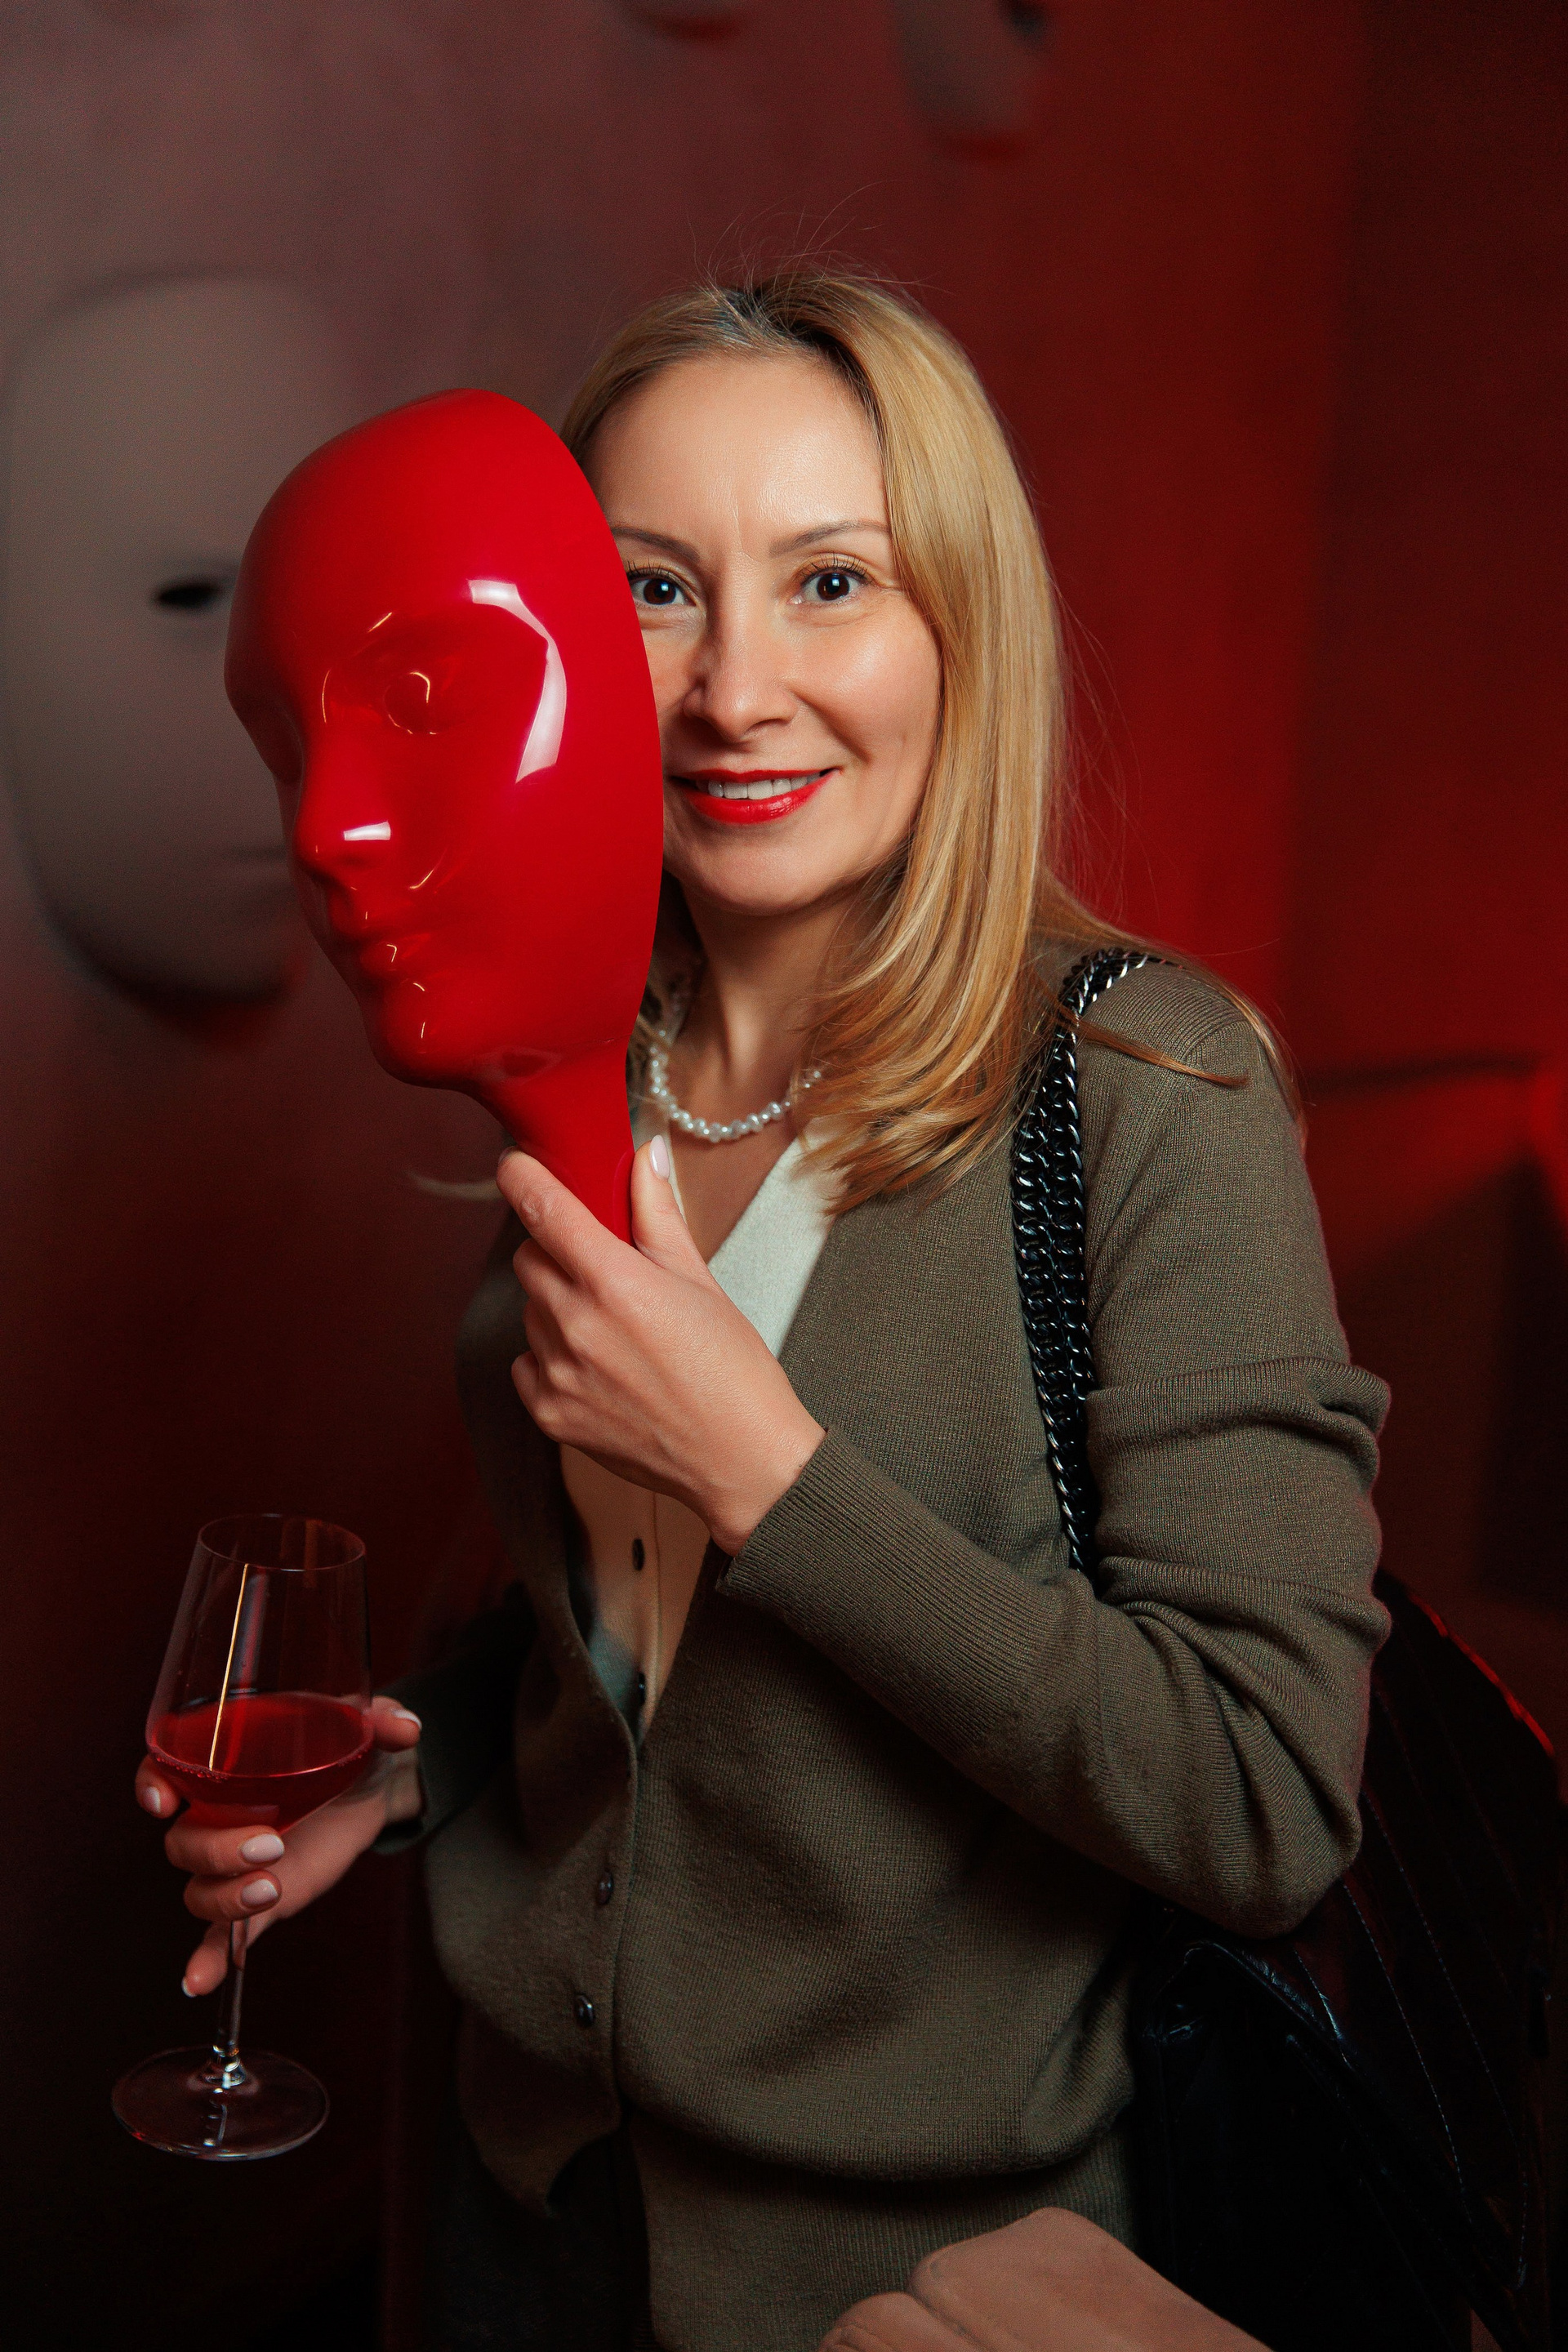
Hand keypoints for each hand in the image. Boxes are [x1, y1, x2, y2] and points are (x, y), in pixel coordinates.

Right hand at [135, 1693, 424, 1994]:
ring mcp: (236, 1863)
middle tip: (273, 1845)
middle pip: (183, 1843)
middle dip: (217, 1850)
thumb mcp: (364, 1728)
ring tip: (271, 1888)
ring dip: (225, 1897)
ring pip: (198, 1891)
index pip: (164, 1771)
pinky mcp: (262, 1899)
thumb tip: (408, 1728)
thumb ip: (381, 1723)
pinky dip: (209, 1959)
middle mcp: (218, 1815)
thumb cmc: (347, 1744)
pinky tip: (199, 1982)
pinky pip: (222, 1935)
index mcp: (226, 1764)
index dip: (152, 1785)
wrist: (372, 1786)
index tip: (164, 1801)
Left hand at [498, 1137, 823, 1554]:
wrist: (742, 1461)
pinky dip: (551, 1356)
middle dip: (557, 1252)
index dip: (522, 1178)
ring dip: (557, 1306)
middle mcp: (577, 1326)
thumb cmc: (733, 1372)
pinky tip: (598, 1366)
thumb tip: (647, 1156)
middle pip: (530, 1259)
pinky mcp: (550, 1415)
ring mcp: (559, 1374)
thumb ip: (658, 1213)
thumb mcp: (699, 1280)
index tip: (516, 1167)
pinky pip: (527, 1363)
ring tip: (613, 1330)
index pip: (544, 1209)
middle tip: (601, 1268)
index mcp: (616, 1283)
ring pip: (530, 1312)